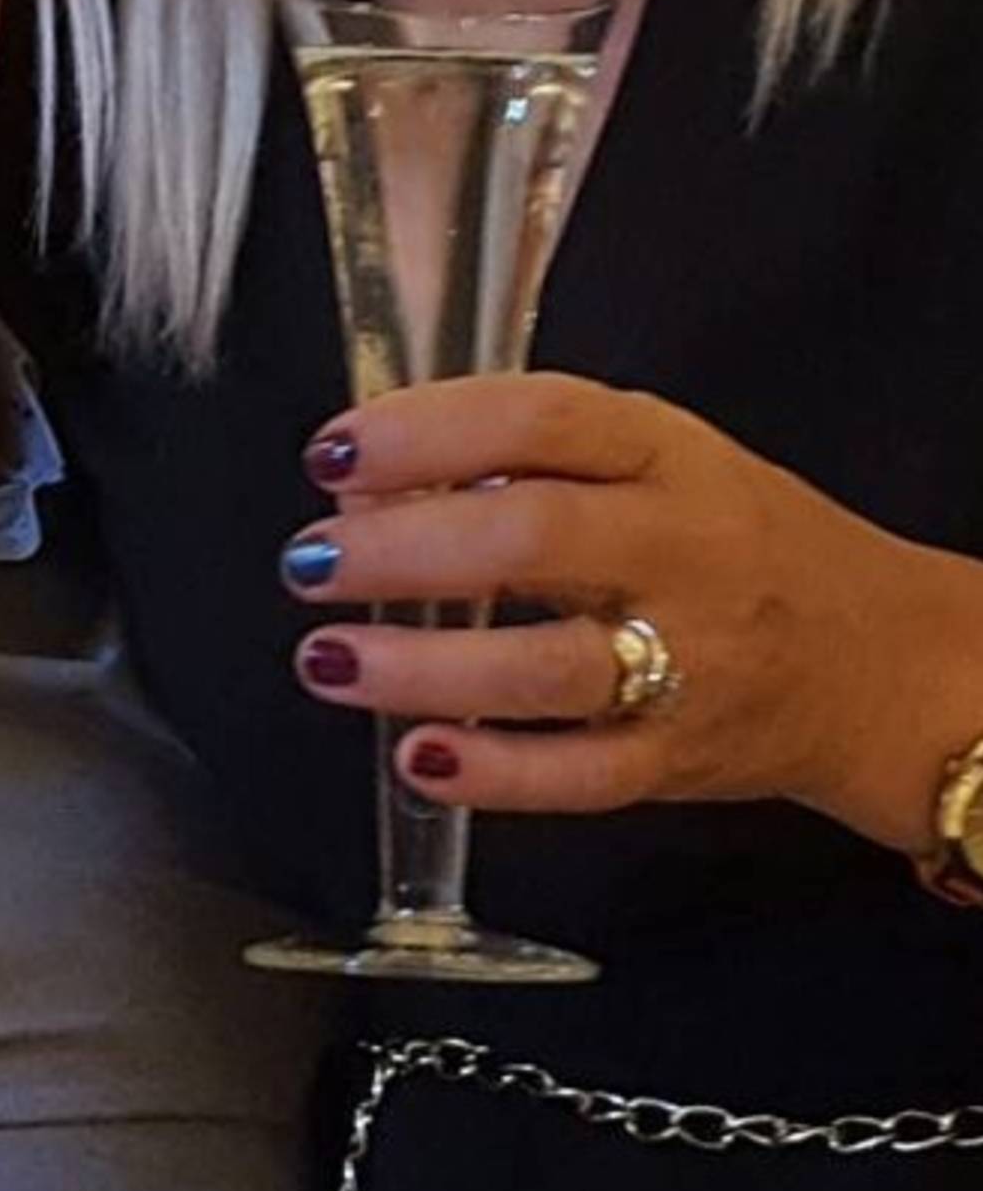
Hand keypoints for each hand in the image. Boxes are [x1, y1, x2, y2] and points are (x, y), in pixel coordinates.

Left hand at [281, 372, 982, 851]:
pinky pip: (583, 773)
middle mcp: (682, 549)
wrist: (879, 657)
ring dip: (425, 667)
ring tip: (327, 658)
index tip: (333, 452)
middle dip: (405, 549)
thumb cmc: (736, 537)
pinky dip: (496, 772)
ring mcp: (690, 661)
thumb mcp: (658, 456)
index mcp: (667, 453)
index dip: (428, 429)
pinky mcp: (685, 761)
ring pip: (550, 667)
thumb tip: (373, 476)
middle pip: (535, 537)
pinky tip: (418, 760)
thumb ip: (532, 454)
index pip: (541, 417)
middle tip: (309, 557)